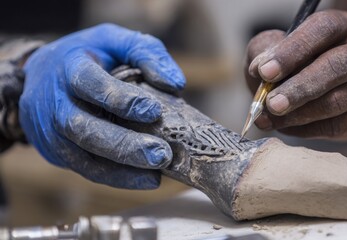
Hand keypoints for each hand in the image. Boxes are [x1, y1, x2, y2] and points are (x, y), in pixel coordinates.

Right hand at [19, 23, 185, 188]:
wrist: (41, 75)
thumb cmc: (88, 56)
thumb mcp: (115, 40)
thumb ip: (146, 53)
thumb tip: (175, 83)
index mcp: (70, 67)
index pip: (90, 84)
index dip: (120, 99)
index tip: (154, 111)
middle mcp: (55, 101)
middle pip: (84, 127)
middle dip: (124, 144)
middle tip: (161, 155)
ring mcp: (51, 131)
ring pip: (83, 156)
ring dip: (122, 169)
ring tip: (156, 173)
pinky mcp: (56, 151)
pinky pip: (86, 169)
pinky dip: (116, 177)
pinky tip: (144, 179)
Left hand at [245, 10, 346, 140]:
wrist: (307, 92)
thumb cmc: (289, 66)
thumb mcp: (270, 50)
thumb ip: (263, 53)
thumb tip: (260, 70)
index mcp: (342, 25)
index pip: (322, 30)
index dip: (292, 51)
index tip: (265, 72)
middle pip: (336, 66)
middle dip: (300, 88)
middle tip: (271, 104)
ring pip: (338, 101)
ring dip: (299, 114)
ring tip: (269, 118)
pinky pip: (339, 126)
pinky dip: (307, 130)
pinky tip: (285, 127)